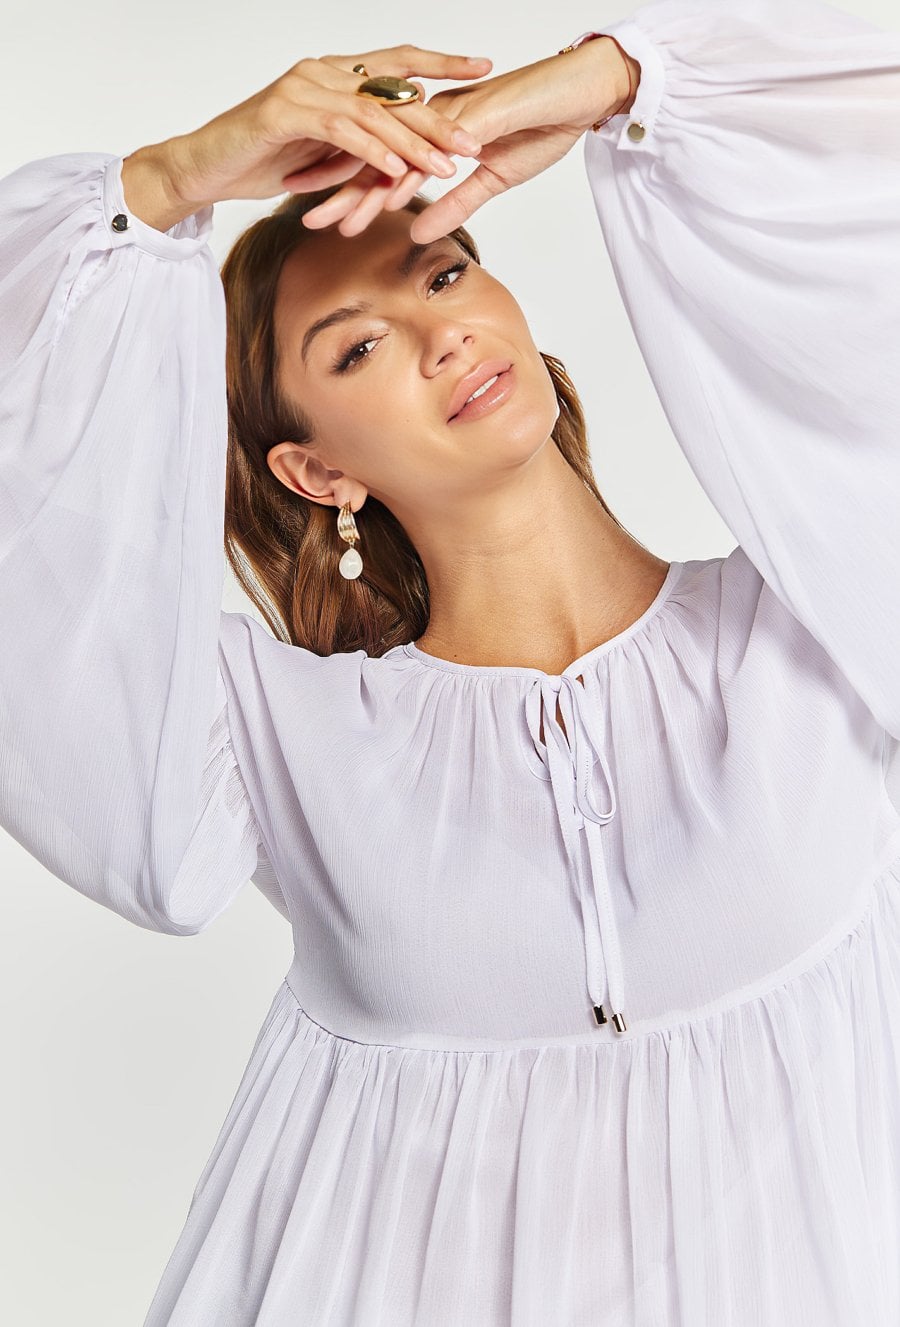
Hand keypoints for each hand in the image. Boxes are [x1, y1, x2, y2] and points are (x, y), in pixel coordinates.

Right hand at [132, 45, 491, 221]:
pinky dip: (372, 152)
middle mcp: (322, 71)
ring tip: (446, 165)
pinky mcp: (285, 114)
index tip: (482, 68)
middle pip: (392, 89)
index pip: (397, 62)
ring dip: (413, 142)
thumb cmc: (264, 162)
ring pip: (371, 112)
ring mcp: (302, 88)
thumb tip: (404, 152)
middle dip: (438, 118)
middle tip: (476, 140)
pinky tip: (397, 170)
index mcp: (335, 74)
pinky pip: (340, 131)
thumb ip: (360, 144)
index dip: (440, 62)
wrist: (207, 168)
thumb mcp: (325, 154)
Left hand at [291, 37, 637, 241]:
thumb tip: (417, 232)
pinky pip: (431, 151)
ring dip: (356, 188)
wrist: (583, 92)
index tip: (316, 206)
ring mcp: (448, 116)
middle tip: (298, 214)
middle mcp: (431, 117)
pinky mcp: (471, 118)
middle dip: (333, 186)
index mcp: (432, 128)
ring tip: (324, 218)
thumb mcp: (493, 178)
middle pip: (370, 156)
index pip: (379, 160)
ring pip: (390, 155)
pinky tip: (383, 200)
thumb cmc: (543, 125)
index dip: (346, 183)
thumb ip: (454, 202)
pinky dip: (405, 175)